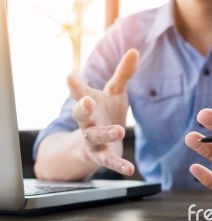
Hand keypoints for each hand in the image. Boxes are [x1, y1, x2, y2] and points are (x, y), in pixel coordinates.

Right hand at [67, 49, 138, 175]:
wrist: (95, 142)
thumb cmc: (104, 112)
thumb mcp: (114, 92)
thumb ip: (123, 74)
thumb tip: (135, 50)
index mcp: (88, 104)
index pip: (80, 94)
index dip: (75, 86)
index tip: (69, 77)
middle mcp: (87, 122)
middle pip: (80, 116)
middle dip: (82, 108)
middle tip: (86, 102)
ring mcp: (92, 141)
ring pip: (94, 137)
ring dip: (105, 134)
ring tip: (118, 131)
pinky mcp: (101, 156)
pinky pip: (109, 161)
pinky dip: (118, 166)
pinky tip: (130, 170)